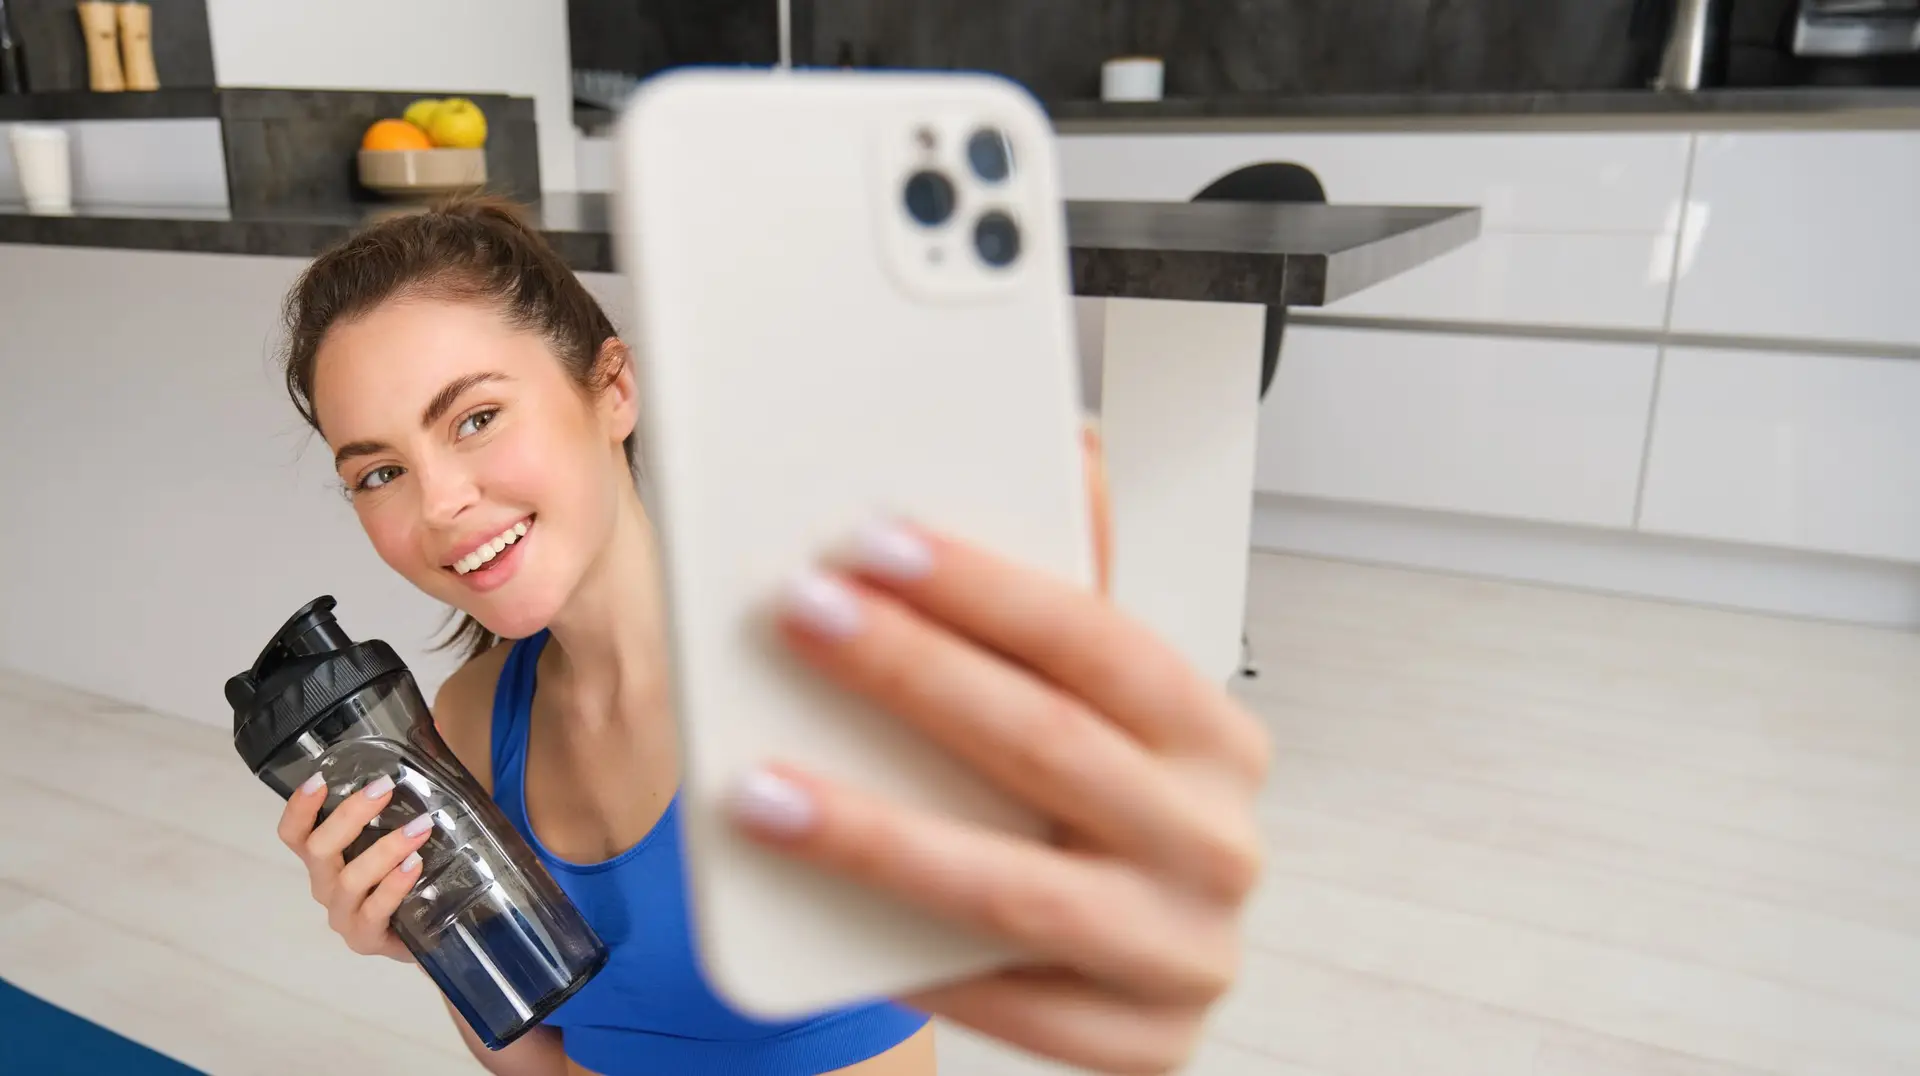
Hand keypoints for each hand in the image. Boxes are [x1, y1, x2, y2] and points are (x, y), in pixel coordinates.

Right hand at [277, 773, 435, 963]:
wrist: (424, 935)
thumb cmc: (405, 879)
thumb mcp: (394, 841)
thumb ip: (396, 808)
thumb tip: (426, 752)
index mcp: (324, 859)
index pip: (294, 833)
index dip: (299, 807)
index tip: (320, 779)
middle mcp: (325, 885)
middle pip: (319, 849)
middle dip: (351, 815)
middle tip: (385, 788)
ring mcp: (342, 915)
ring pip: (350, 879)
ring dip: (386, 849)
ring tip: (419, 828)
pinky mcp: (364, 938)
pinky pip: (374, 910)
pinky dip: (394, 885)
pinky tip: (414, 866)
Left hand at [729, 422, 1271, 1074]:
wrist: (1150, 960)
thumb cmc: (1113, 809)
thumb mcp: (1111, 703)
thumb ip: (1087, 589)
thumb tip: (1071, 450)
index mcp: (1214, 739)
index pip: (1103, 642)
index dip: (986, 588)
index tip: (878, 543)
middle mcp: (1216, 842)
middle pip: (1048, 745)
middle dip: (911, 673)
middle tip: (802, 616)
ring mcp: (1184, 951)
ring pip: (1013, 891)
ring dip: (874, 834)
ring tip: (763, 789)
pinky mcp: (1143, 1044)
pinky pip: (1004, 1002)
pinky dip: (903, 955)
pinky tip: (816, 909)